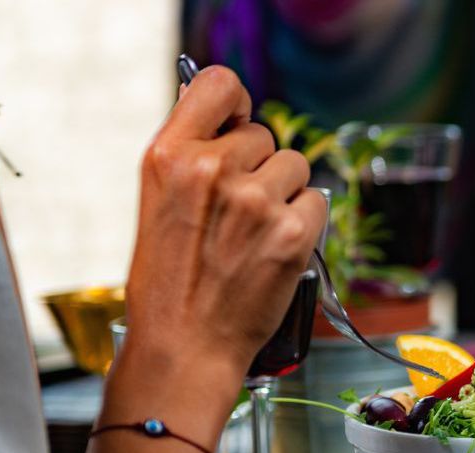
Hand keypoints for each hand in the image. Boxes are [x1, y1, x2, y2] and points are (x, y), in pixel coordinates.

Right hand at [125, 66, 326, 378]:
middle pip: (264, 135)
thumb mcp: (158, 203)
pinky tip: (276, 250)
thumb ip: (191, 154)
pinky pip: (316, 201)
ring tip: (254, 235)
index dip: (237, 104)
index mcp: (169, 156)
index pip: (220, 84)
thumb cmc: (168, 284)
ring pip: (294, 167)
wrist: (184, 348)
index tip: (237, 126)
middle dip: (258, 168)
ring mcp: (256, 201)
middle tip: (236, 215)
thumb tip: (227, 114)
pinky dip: (304, 224)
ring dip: (284, 195)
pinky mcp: (293, 232)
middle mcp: (212, 169)